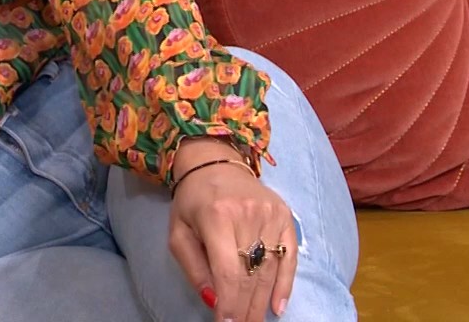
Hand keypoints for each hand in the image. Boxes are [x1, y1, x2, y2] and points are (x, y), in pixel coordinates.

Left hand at [168, 149, 296, 320]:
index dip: (229, 303)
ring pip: (270, 269)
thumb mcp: (178, 233)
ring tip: (254, 321)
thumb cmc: (192, 202)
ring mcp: (271, 213)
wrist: (215, 162)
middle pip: (251, 274)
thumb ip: (194, 268)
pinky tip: (278, 306)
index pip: (228, 271)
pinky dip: (285, 284)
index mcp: (216, 217)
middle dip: (245, 309)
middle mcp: (247, 214)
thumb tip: (213, 300)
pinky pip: (289, 256)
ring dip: (262, 301)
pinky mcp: (285, 215)